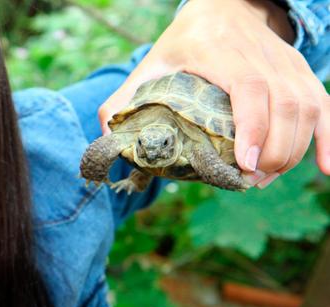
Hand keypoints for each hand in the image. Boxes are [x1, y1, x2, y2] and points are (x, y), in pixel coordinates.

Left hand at [99, 0, 329, 187]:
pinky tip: (326, 169)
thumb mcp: (149, 65)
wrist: (223, 6)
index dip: (252, 127)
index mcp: (219, 51)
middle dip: (273, 152)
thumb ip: (121, 100)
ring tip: (264, 178)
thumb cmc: (183, 43)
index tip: (244, 164)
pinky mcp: (301, 72)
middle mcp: (260, 54)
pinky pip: (326, 105)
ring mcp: (286, 63)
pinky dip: (328, 139)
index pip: (248, 88)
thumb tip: (108, 142)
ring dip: (293, 151)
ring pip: (308, 108)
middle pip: (285, 105)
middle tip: (249, 180)